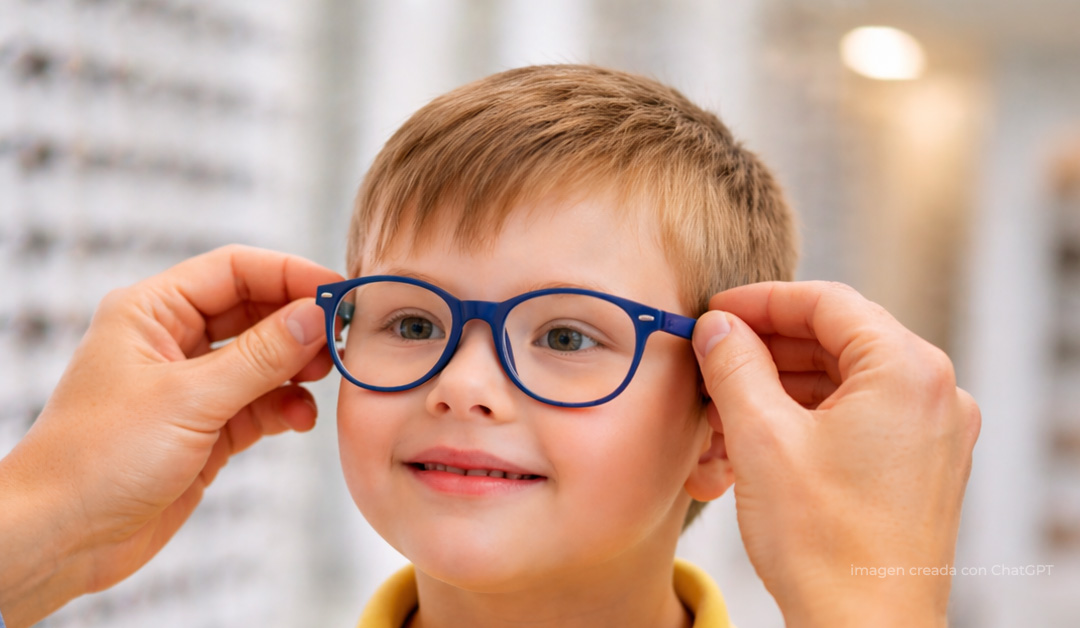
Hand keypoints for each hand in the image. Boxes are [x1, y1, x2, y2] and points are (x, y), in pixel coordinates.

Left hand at [0, 245, 342, 627]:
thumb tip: (315, 316)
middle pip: (254, 312)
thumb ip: (261, 356)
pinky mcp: (206, 429)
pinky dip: (285, 407)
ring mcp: (191, 387)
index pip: (234, 271)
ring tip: (325, 380)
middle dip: (299, 325)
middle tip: (342, 340)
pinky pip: (260, 404)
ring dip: (297, 369)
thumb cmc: (99, 458)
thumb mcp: (190, 399)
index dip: (290, 275)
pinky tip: (300, 419)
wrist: (62, 539)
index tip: (338, 293)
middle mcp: (172, 341)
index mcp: (152, 312)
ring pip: (263, 360)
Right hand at [692, 281, 979, 627]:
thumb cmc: (823, 543)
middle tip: (714, 352)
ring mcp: (934, 430)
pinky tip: (761, 426)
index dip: (761, 300)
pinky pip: (861, 413)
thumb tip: (716, 326)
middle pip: (839, 337)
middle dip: (769, 343)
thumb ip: (734, 364)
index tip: (715, 311)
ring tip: (727, 394)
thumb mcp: (761, 436)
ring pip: (847, 376)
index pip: (827, 303)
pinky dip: (810, 411)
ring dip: (785, 378)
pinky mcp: (923, 464)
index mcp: (907, 371)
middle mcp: (935, 392)